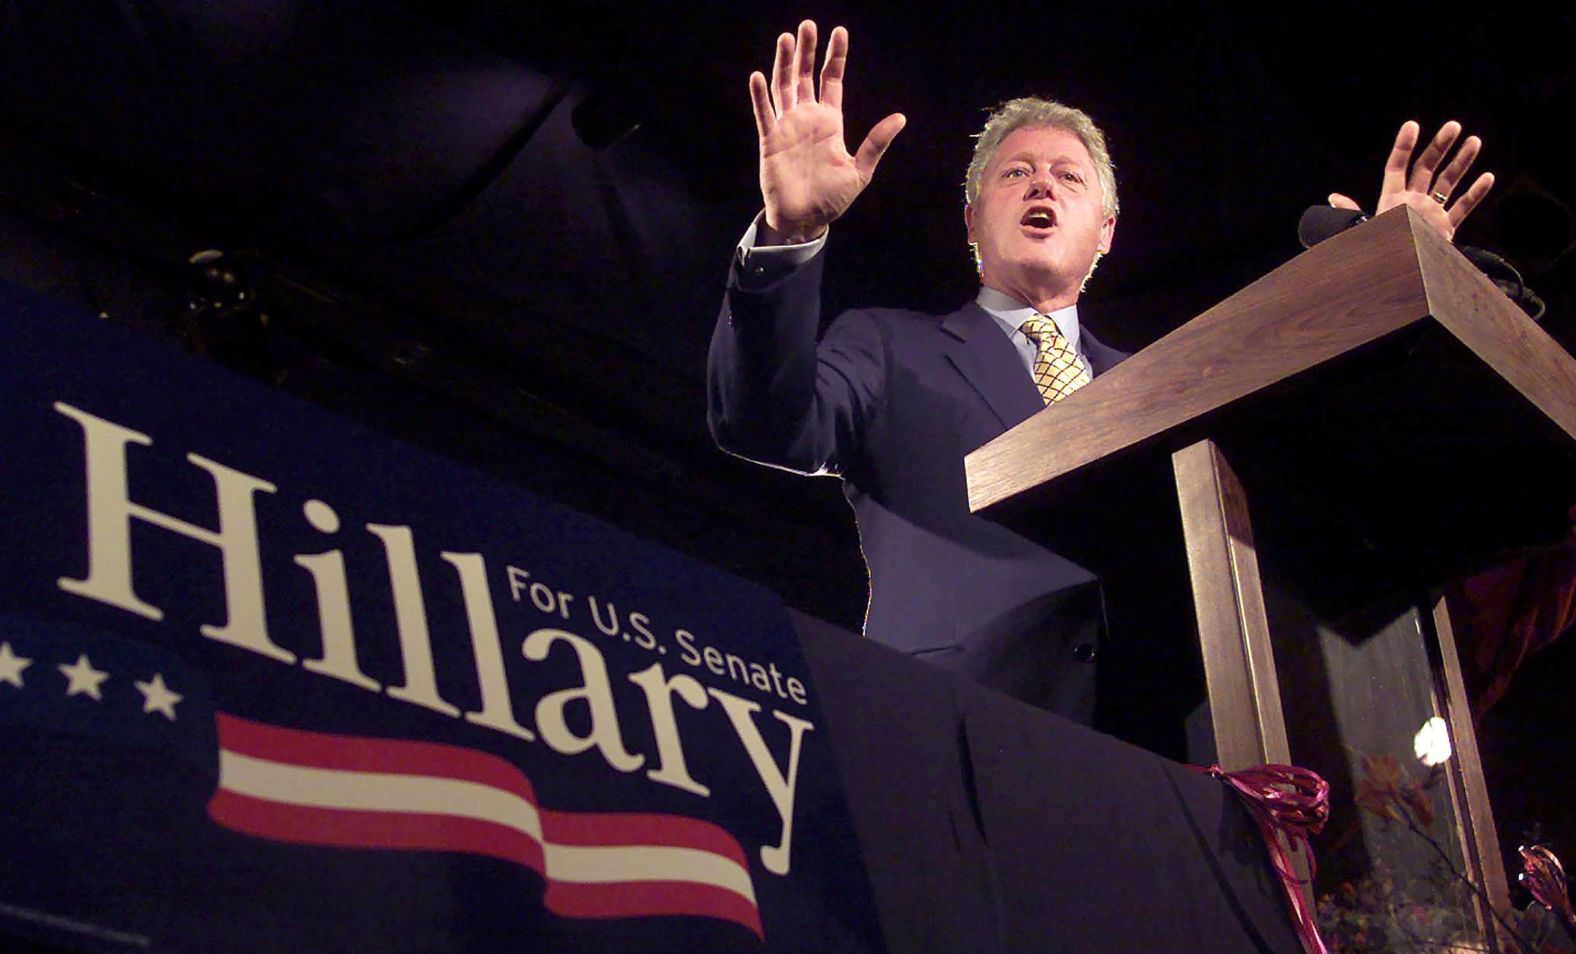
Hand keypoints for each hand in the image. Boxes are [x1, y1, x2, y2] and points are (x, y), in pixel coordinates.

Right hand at [749, 21, 905, 243]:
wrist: (805, 220)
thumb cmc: (832, 198)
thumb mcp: (860, 171)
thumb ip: (875, 143)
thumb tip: (900, 118)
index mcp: (830, 122)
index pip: (832, 80)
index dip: (835, 57)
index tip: (839, 32)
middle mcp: (807, 118)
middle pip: (804, 76)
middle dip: (806, 51)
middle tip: (808, 25)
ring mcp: (787, 127)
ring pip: (783, 87)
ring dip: (784, 64)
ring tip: (786, 39)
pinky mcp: (770, 141)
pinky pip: (764, 114)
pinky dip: (760, 95)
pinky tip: (758, 76)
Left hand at [1329, 120, 1493, 242]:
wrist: (1397, 278)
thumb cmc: (1377, 253)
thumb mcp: (1363, 230)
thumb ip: (1351, 212)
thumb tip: (1331, 198)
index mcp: (1391, 200)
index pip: (1397, 167)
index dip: (1403, 146)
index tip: (1412, 125)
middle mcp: (1412, 202)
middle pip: (1427, 168)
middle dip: (1440, 146)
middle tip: (1454, 126)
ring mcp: (1430, 214)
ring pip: (1449, 183)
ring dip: (1461, 162)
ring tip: (1474, 141)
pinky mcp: (1445, 229)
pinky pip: (1462, 208)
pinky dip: (1474, 194)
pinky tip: (1487, 177)